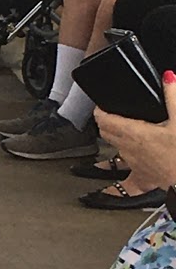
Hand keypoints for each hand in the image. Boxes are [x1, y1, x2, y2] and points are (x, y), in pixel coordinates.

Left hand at [95, 73, 175, 187]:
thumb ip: (173, 97)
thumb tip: (168, 77)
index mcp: (135, 134)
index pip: (105, 119)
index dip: (100, 110)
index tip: (100, 105)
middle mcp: (129, 149)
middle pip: (107, 133)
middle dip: (105, 123)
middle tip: (106, 115)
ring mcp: (135, 165)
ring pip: (114, 151)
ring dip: (111, 141)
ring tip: (109, 134)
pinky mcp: (145, 179)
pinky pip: (127, 185)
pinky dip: (115, 186)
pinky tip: (107, 190)